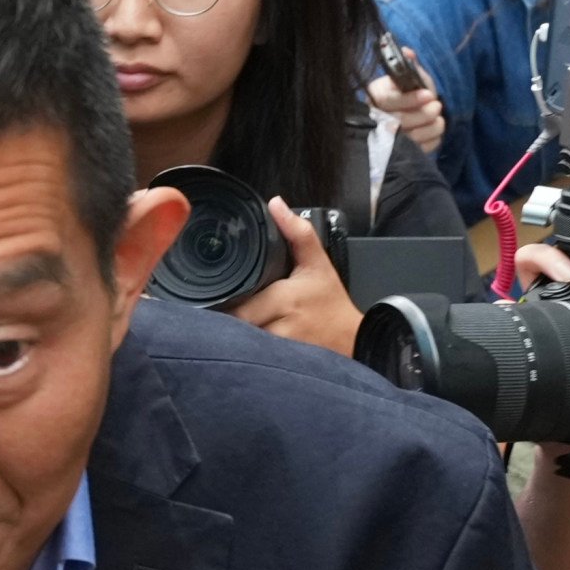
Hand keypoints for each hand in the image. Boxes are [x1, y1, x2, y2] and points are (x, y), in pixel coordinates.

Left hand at [229, 199, 365, 354]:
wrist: (355, 340)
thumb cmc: (332, 303)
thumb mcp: (318, 264)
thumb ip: (297, 233)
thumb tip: (276, 205)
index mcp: (285, 299)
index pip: (236, 304)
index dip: (220, 301)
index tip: (214, 295)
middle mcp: (281, 327)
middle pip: (233, 326)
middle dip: (223, 320)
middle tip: (217, 311)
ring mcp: (280, 350)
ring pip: (242, 345)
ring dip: (232, 338)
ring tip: (226, 329)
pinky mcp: (281, 365)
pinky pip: (252, 359)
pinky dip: (245, 353)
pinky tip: (242, 347)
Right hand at [367, 66, 445, 153]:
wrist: (410, 110)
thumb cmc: (407, 91)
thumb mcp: (408, 75)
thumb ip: (409, 65)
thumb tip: (408, 52)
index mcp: (376, 96)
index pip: (387, 100)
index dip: (409, 99)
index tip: (428, 95)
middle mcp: (377, 118)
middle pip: (399, 121)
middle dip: (423, 114)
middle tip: (437, 105)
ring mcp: (389, 138)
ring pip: (411, 138)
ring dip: (431, 127)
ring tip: (439, 118)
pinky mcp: (403, 152)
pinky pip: (419, 150)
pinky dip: (432, 140)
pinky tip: (435, 130)